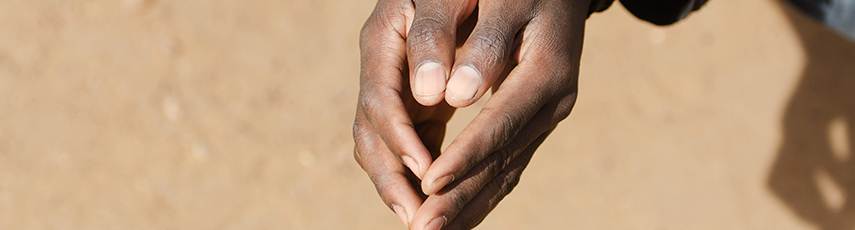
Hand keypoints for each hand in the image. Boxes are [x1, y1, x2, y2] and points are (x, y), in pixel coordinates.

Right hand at [353, 0, 458, 226]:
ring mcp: (396, 90)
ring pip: (384, 148)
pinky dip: (421, 176)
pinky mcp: (417, 105)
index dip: (400, 139)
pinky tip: (443, 203)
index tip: (426, 172)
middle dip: (391, 180)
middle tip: (418, 221)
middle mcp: (382, 70)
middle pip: (371, 134)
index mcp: (383, 40)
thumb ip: (435, 36)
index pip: (380, 100)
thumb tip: (432, 94)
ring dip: (401, 188)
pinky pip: (411, 147)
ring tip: (425, 225)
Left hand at [402, 0, 589, 228]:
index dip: (463, 157)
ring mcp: (548, 115)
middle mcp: (553, 102)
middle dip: (460, 197)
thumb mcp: (507, 1)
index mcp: (546, 72)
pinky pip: (508, 163)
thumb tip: (456, 95)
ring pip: (506, 169)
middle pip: (503, 158)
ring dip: (468, 205)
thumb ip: (485, 45)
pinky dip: (481, 191)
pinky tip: (459, 213)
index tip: (429, 186)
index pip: (499, 124)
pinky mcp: (536, 119)